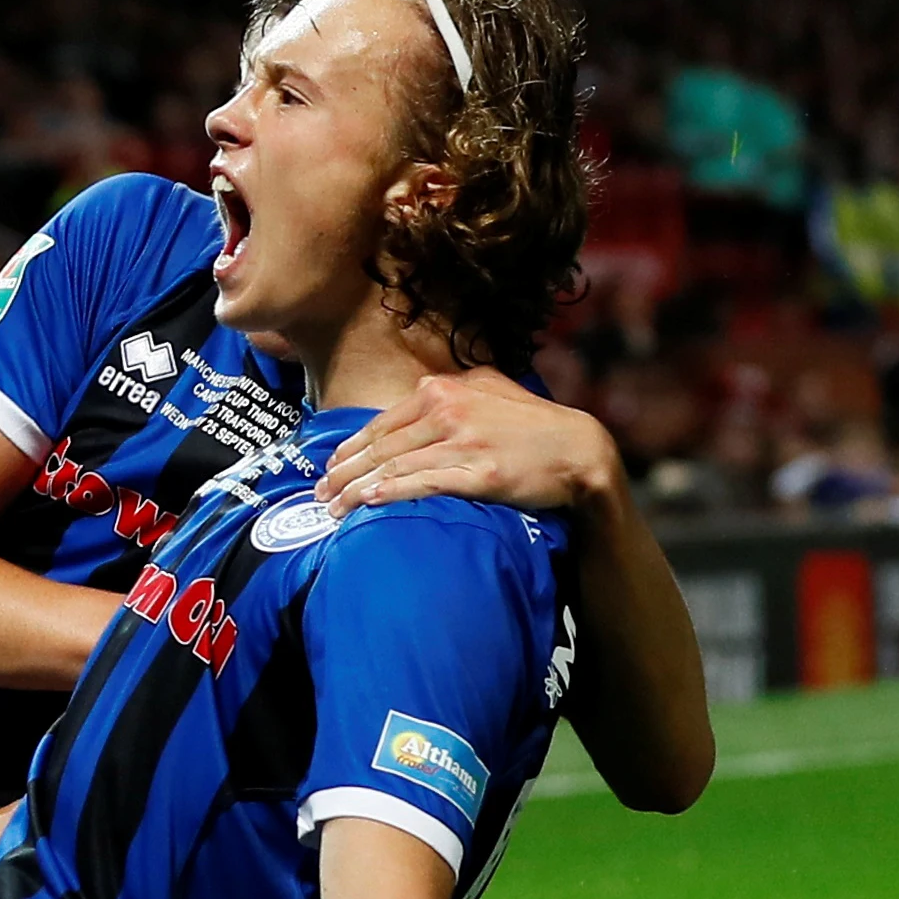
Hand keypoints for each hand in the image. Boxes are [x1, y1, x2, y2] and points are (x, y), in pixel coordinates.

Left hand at [315, 367, 617, 516]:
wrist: (579, 449)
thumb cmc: (532, 424)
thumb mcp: (489, 390)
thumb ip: (450, 391)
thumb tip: (415, 398)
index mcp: (444, 389)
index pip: (382, 422)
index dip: (350, 448)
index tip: (329, 467)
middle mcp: (448, 410)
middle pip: (380, 446)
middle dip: (343, 473)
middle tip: (319, 494)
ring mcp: (463, 441)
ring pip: (394, 467)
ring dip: (357, 490)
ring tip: (333, 509)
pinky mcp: (478, 472)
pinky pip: (424, 483)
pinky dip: (391, 493)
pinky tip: (369, 503)